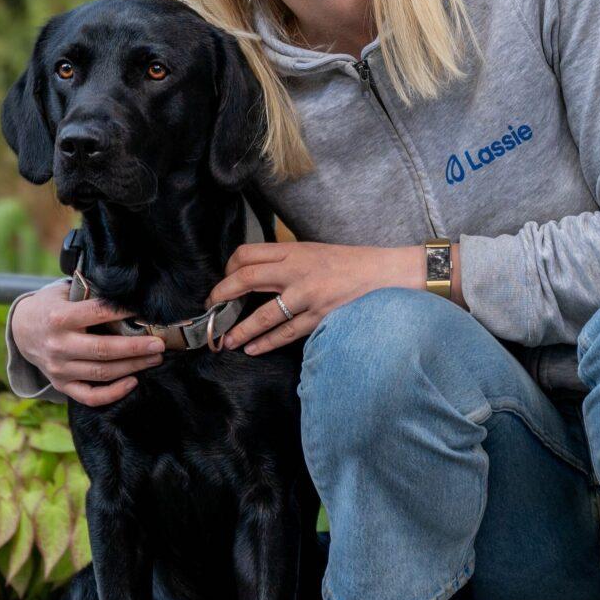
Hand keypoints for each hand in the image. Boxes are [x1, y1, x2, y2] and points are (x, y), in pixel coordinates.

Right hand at [10, 278, 164, 405]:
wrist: (21, 330)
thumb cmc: (50, 307)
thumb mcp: (62, 293)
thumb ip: (88, 294)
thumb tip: (126, 294)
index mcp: (58, 318)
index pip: (97, 313)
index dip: (123, 312)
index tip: (145, 312)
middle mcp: (58, 345)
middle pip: (103, 350)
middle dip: (135, 348)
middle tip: (159, 344)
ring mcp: (59, 368)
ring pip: (101, 373)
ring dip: (132, 367)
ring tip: (154, 359)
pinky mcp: (61, 384)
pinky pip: (90, 396)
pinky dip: (113, 393)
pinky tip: (132, 382)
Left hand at [202, 242, 421, 356]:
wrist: (388, 274)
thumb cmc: (351, 263)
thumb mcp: (315, 252)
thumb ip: (287, 260)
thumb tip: (256, 275)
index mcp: (294, 250)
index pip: (247, 254)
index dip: (228, 270)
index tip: (222, 284)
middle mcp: (297, 270)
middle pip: (245, 279)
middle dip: (222, 296)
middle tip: (211, 309)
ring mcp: (308, 295)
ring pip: (262, 314)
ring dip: (239, 329)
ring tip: (225, 339)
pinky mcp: (320, 317)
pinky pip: (286, 333)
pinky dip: (266, 342)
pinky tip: (252, 348)